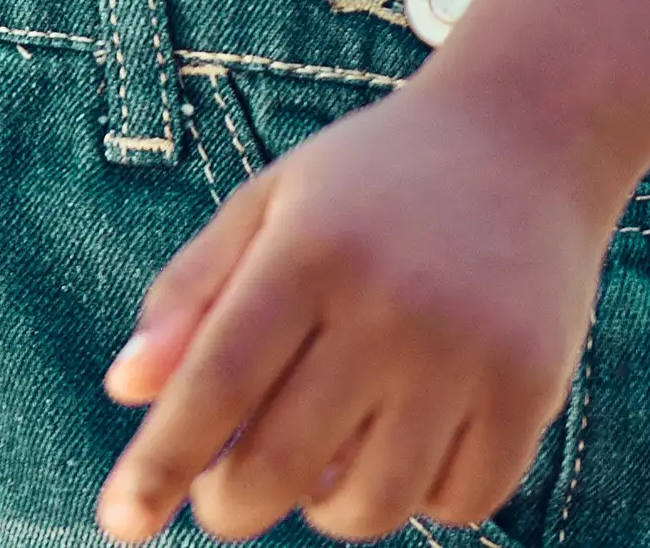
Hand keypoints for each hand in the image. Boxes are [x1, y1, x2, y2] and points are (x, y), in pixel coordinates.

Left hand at [99, 73, 609, 541]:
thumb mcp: (271, 202)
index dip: (161, 461)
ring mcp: (465, 354)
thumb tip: (125, 388)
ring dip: (325, 509)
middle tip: (220, 498)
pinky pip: (456, 504)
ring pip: (368, 507)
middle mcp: (387, 305)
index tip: (120, 523)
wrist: (523, 140)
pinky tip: (408, 442)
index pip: (217, 381)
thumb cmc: (371, 181)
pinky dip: (419, 496)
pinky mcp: (529, 391)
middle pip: (281, 462)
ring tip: (321, 460)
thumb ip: (193, 290)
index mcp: (309, 248)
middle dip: (230, 505)